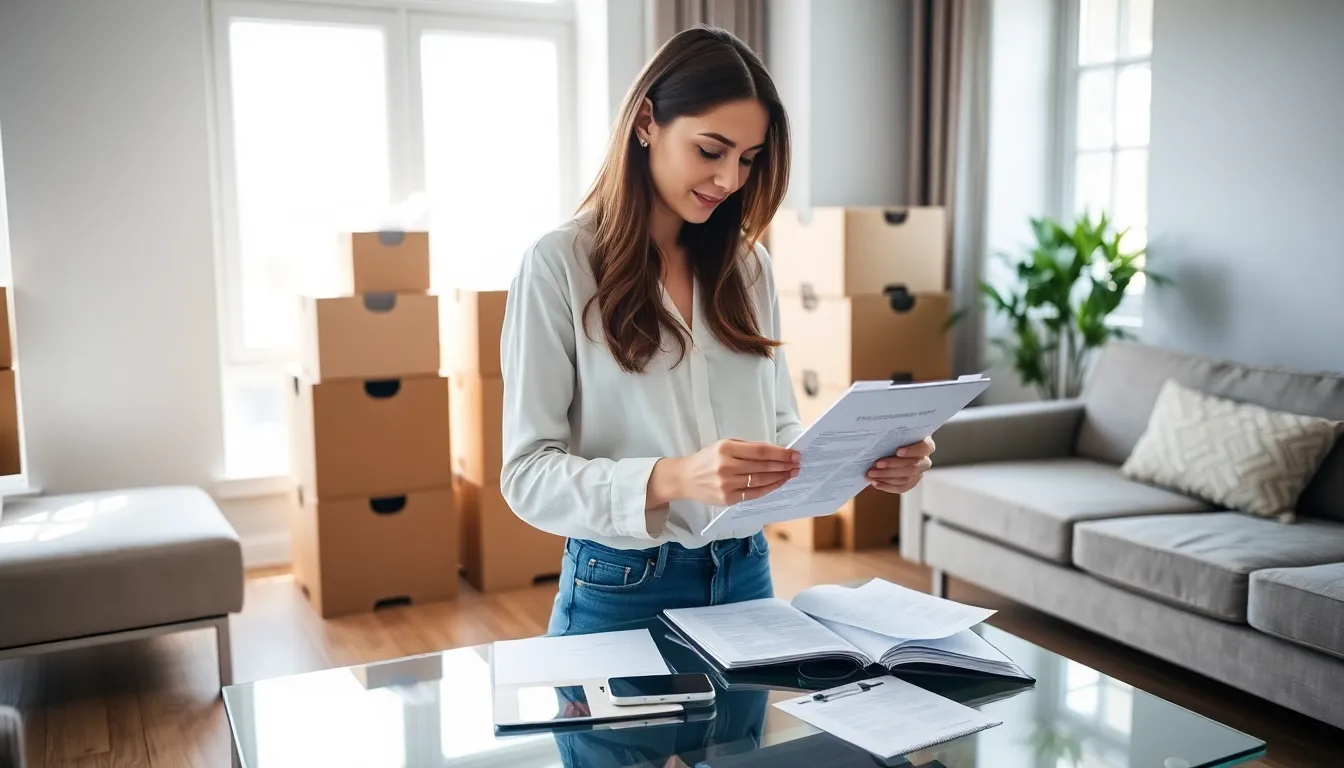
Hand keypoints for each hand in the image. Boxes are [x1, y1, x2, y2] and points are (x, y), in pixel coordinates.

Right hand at [661, 439, 800, 505]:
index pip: (760, 451)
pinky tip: (778, 483)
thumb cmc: (708, 459)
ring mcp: (727, 485)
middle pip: (763, 467)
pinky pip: (754, 494)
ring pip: (761, 481)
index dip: (780, 453)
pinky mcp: (727, 499)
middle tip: (798, 464)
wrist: (685, 478)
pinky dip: (769, 488)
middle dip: (784, 465)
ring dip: (780, 477)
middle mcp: (726, 467)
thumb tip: (775, 452)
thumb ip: (747, 448)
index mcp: (725, 449)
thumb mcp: (724, 445)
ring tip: (791, 473)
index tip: (794, 454)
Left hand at [866, 436, 934, 493]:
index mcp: (926, 445)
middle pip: (913, 466)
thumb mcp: (897, 434)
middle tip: (877, 464)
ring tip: (871, 474)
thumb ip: (894, 436)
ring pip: (906, 478)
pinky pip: (901, 488)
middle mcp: (925, 460)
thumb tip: (879, 434)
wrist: (893, 448)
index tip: (897, 451)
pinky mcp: (911, 483)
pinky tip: (876, 483)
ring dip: (886, 477)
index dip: (912, 451)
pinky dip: (887, 486)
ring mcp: (919, 473)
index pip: (925, 447)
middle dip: (893, 466)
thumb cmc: (896, 439)